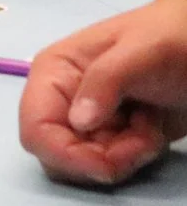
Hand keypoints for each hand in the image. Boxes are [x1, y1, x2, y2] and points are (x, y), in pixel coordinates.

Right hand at [20, 0, 186, 185]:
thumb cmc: (170, 40)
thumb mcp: (140, 52)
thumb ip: (105, 81)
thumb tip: (78, 122)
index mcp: (54, 74)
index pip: (36, 128)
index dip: (65, 155)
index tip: (108, 165)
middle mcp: (62, 100)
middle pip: (57, 154)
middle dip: (101, 158)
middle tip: (141, 141)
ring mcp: (87, 120)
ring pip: (85, 165)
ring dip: (124, 157)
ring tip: (151, 127)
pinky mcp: (110, 136)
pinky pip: (108, 165)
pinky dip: (134, 158)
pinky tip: (152, 130)